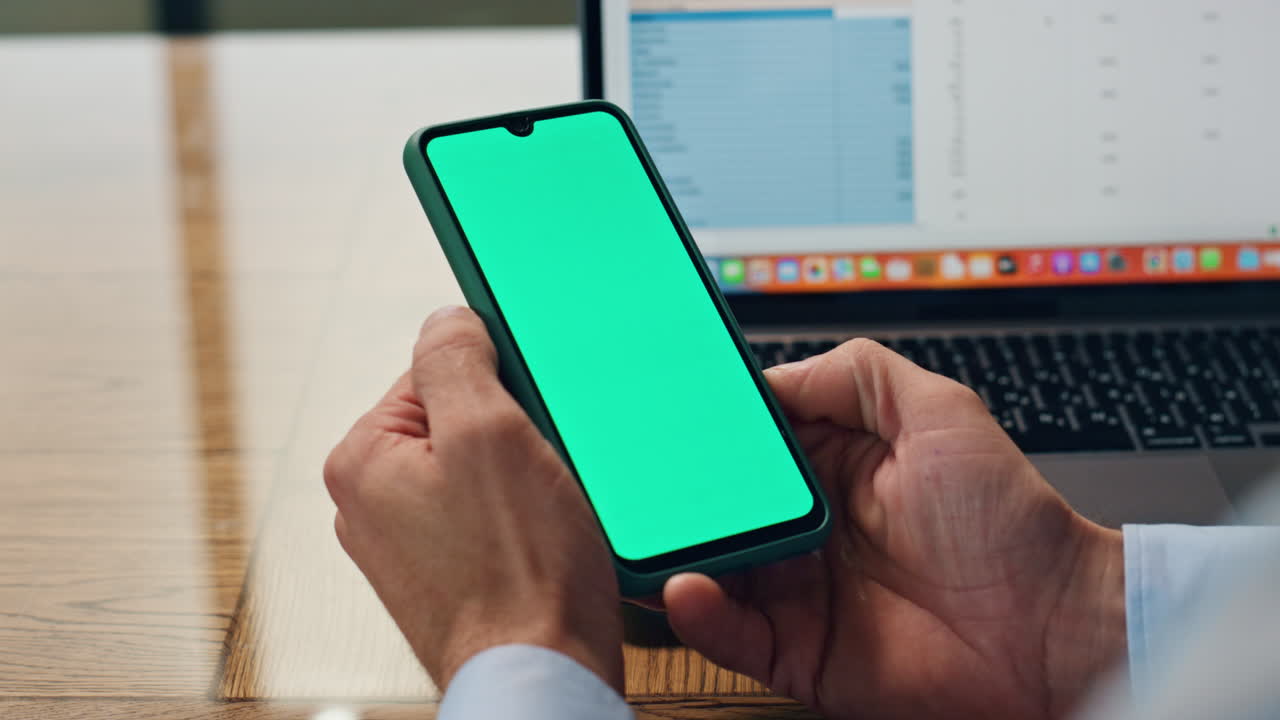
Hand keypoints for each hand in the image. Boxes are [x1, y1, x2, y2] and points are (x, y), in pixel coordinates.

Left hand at [324, 306, 623, 691]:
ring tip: (544, 510)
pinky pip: (490, 515)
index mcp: (361, 461)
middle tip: (540, 467)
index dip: (495, 381)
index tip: (526, 409)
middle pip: (460, 419)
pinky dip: (522, 516)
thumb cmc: (518, 576)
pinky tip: (543, 538)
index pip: (434, 370)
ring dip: (523, 474)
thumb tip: (447, 319)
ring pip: (482, 468)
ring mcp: (408, 544)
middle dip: (512, 432)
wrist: (542, 676)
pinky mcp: (448, 574)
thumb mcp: (488, 432)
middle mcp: (371, 504)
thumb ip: (456, 358)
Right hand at [663, 339, 1125, 718]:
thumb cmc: (1009, 519)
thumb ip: (856, 375)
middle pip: (718, 507)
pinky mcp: (799, 652)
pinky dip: (700, 615)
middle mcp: (806, 530)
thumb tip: (771, 374)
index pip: (748, 445)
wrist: (1052, 626)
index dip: (708, 431)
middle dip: (676, 492)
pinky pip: (732, 636)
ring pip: (712, 569)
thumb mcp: (939, 409)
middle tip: (640, 480)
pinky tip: (686, 590)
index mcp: (831, 468)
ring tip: (645, 537)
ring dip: (673, 553)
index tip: (665, 415)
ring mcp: (799, 592)